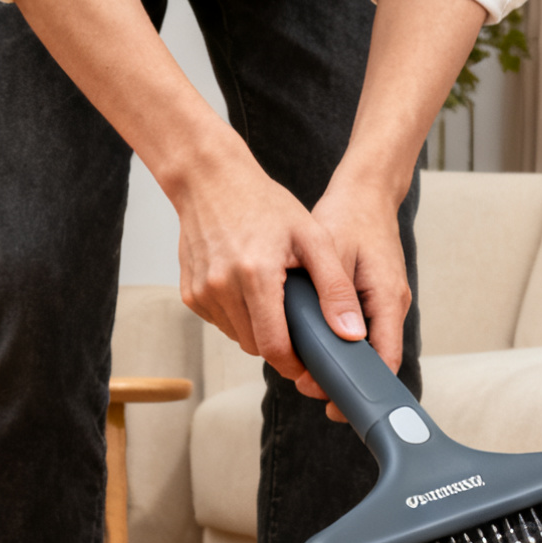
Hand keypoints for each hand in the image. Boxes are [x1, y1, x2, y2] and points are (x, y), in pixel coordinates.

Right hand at [171, 141, 381, 406]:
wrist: (209, 179)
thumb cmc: (264, 203)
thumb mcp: (312, 238)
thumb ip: (335, 287)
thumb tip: (351, 334)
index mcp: (255, 275)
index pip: (274, 347)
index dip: (294, 363)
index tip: (309, 361)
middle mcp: (221, 288)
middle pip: (255, 347)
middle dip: (279, 346)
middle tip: (298, 326)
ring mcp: (201, 292)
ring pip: (238, 337)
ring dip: (258, 331)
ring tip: (275, 302)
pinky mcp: (190, 293)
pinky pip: (221, 322)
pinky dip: (239, 317)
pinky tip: (249, 292)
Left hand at [303, 171, 412, 419]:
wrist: (366, 192)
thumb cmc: (349, 216)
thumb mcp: (333, 254)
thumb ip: (332, 295)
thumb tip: (338, 337)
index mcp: (388, 297)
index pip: (384, 358)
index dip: (363, 387)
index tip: (337, 405)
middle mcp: (392, 305)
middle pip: (376, 359)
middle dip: (345, 379)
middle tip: (309, 387)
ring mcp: (385, 302)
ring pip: (367, 346)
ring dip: (341, 362)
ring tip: (307, 371)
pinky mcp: (374, 298)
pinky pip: (361, 331)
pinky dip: (340, 343)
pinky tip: (315, 345)